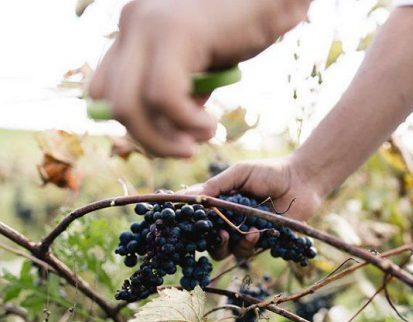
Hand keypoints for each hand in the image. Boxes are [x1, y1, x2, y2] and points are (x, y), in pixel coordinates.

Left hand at [89, 0, 309, 157]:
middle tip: (186, 150)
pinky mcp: (176, 33)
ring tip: (203, 138)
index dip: (132, 123)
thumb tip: (171, 128)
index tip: (171, 136)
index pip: (103, 88)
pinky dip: (187, 123)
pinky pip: (164, 98)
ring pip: (129, 106)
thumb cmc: (249, 25)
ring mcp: (149, 25)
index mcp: (135, 26)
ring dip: (165, 140)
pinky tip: (211, 125)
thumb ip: (183, 89)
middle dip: (148, 140)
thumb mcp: (206, 64)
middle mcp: (133, 21)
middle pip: (109, 103)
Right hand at [183, 157, 322, 258]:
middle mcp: (228, 219)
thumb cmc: (270, 172)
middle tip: (217, 233)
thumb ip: (215, 186)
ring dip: (228, 244)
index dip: (188, 222)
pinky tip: (255, 232)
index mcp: (219, 202)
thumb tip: (186, 196)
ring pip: (225, 250)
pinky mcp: (261, 241)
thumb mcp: (239, 173)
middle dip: (207, 241)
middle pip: (207, 240)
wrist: (302, 181)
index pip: (197, 216)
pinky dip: (248, 243)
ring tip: (237, 232)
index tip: (184, 224)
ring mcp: (244, 232)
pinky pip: (247, 251)